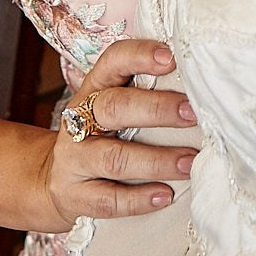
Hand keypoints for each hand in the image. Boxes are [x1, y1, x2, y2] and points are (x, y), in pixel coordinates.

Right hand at [35, 38, 195, 229]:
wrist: (50, 181)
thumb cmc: (102, 138)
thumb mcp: (115, 109)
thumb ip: (148, 96)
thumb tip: (205, 91)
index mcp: (94, 89)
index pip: (112, 62)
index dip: (139, 56)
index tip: (171, 58)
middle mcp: (80, 120)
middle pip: (114, 108)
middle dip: (157, 109)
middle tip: (194, 114)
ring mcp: (74, 159)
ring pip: (114, 158)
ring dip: (156, 160)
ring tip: (189, 162)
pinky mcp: (73, 195)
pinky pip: (108, 199)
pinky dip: (139, 199)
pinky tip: (165, 195)